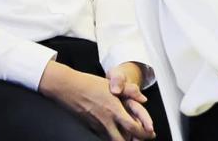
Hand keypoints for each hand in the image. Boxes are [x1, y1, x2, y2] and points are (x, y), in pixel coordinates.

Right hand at [39, 60, 153, 139]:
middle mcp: (107, 120)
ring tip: (130, 136)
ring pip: (113, 140)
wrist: (67, 87)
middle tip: (141, 138)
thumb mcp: (110, 84)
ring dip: (123, 140)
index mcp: (114, 109)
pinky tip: (115, 131)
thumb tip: (143, 99)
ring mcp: (97, 125)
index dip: (144, 133)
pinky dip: (112, 136)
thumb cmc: (88, 83)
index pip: (133, 127)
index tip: (150, 132)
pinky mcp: (90, 127)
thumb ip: (129, 91)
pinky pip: (104, 136)